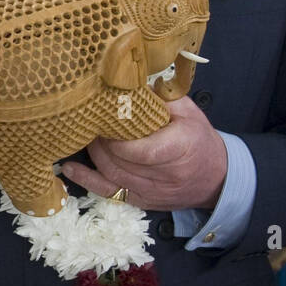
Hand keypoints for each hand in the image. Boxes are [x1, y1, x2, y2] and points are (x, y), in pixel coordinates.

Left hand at [61, 96, 227, 210]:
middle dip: (101, 142)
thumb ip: (162, 99)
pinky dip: (86, 180)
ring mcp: (152, 192)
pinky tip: (70, 168)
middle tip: (91, 122)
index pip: (141, 150)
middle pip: (121, 162)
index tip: (106, 120)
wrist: (215, 179)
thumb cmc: (199, 140)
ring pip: (112, 176)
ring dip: (94, 156)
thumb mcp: (190, 112)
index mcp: (180, 148)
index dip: (117, 139)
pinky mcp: (141, 202)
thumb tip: (131, 83)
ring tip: (86, 136)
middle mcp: (166, 174)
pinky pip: (108, 193)